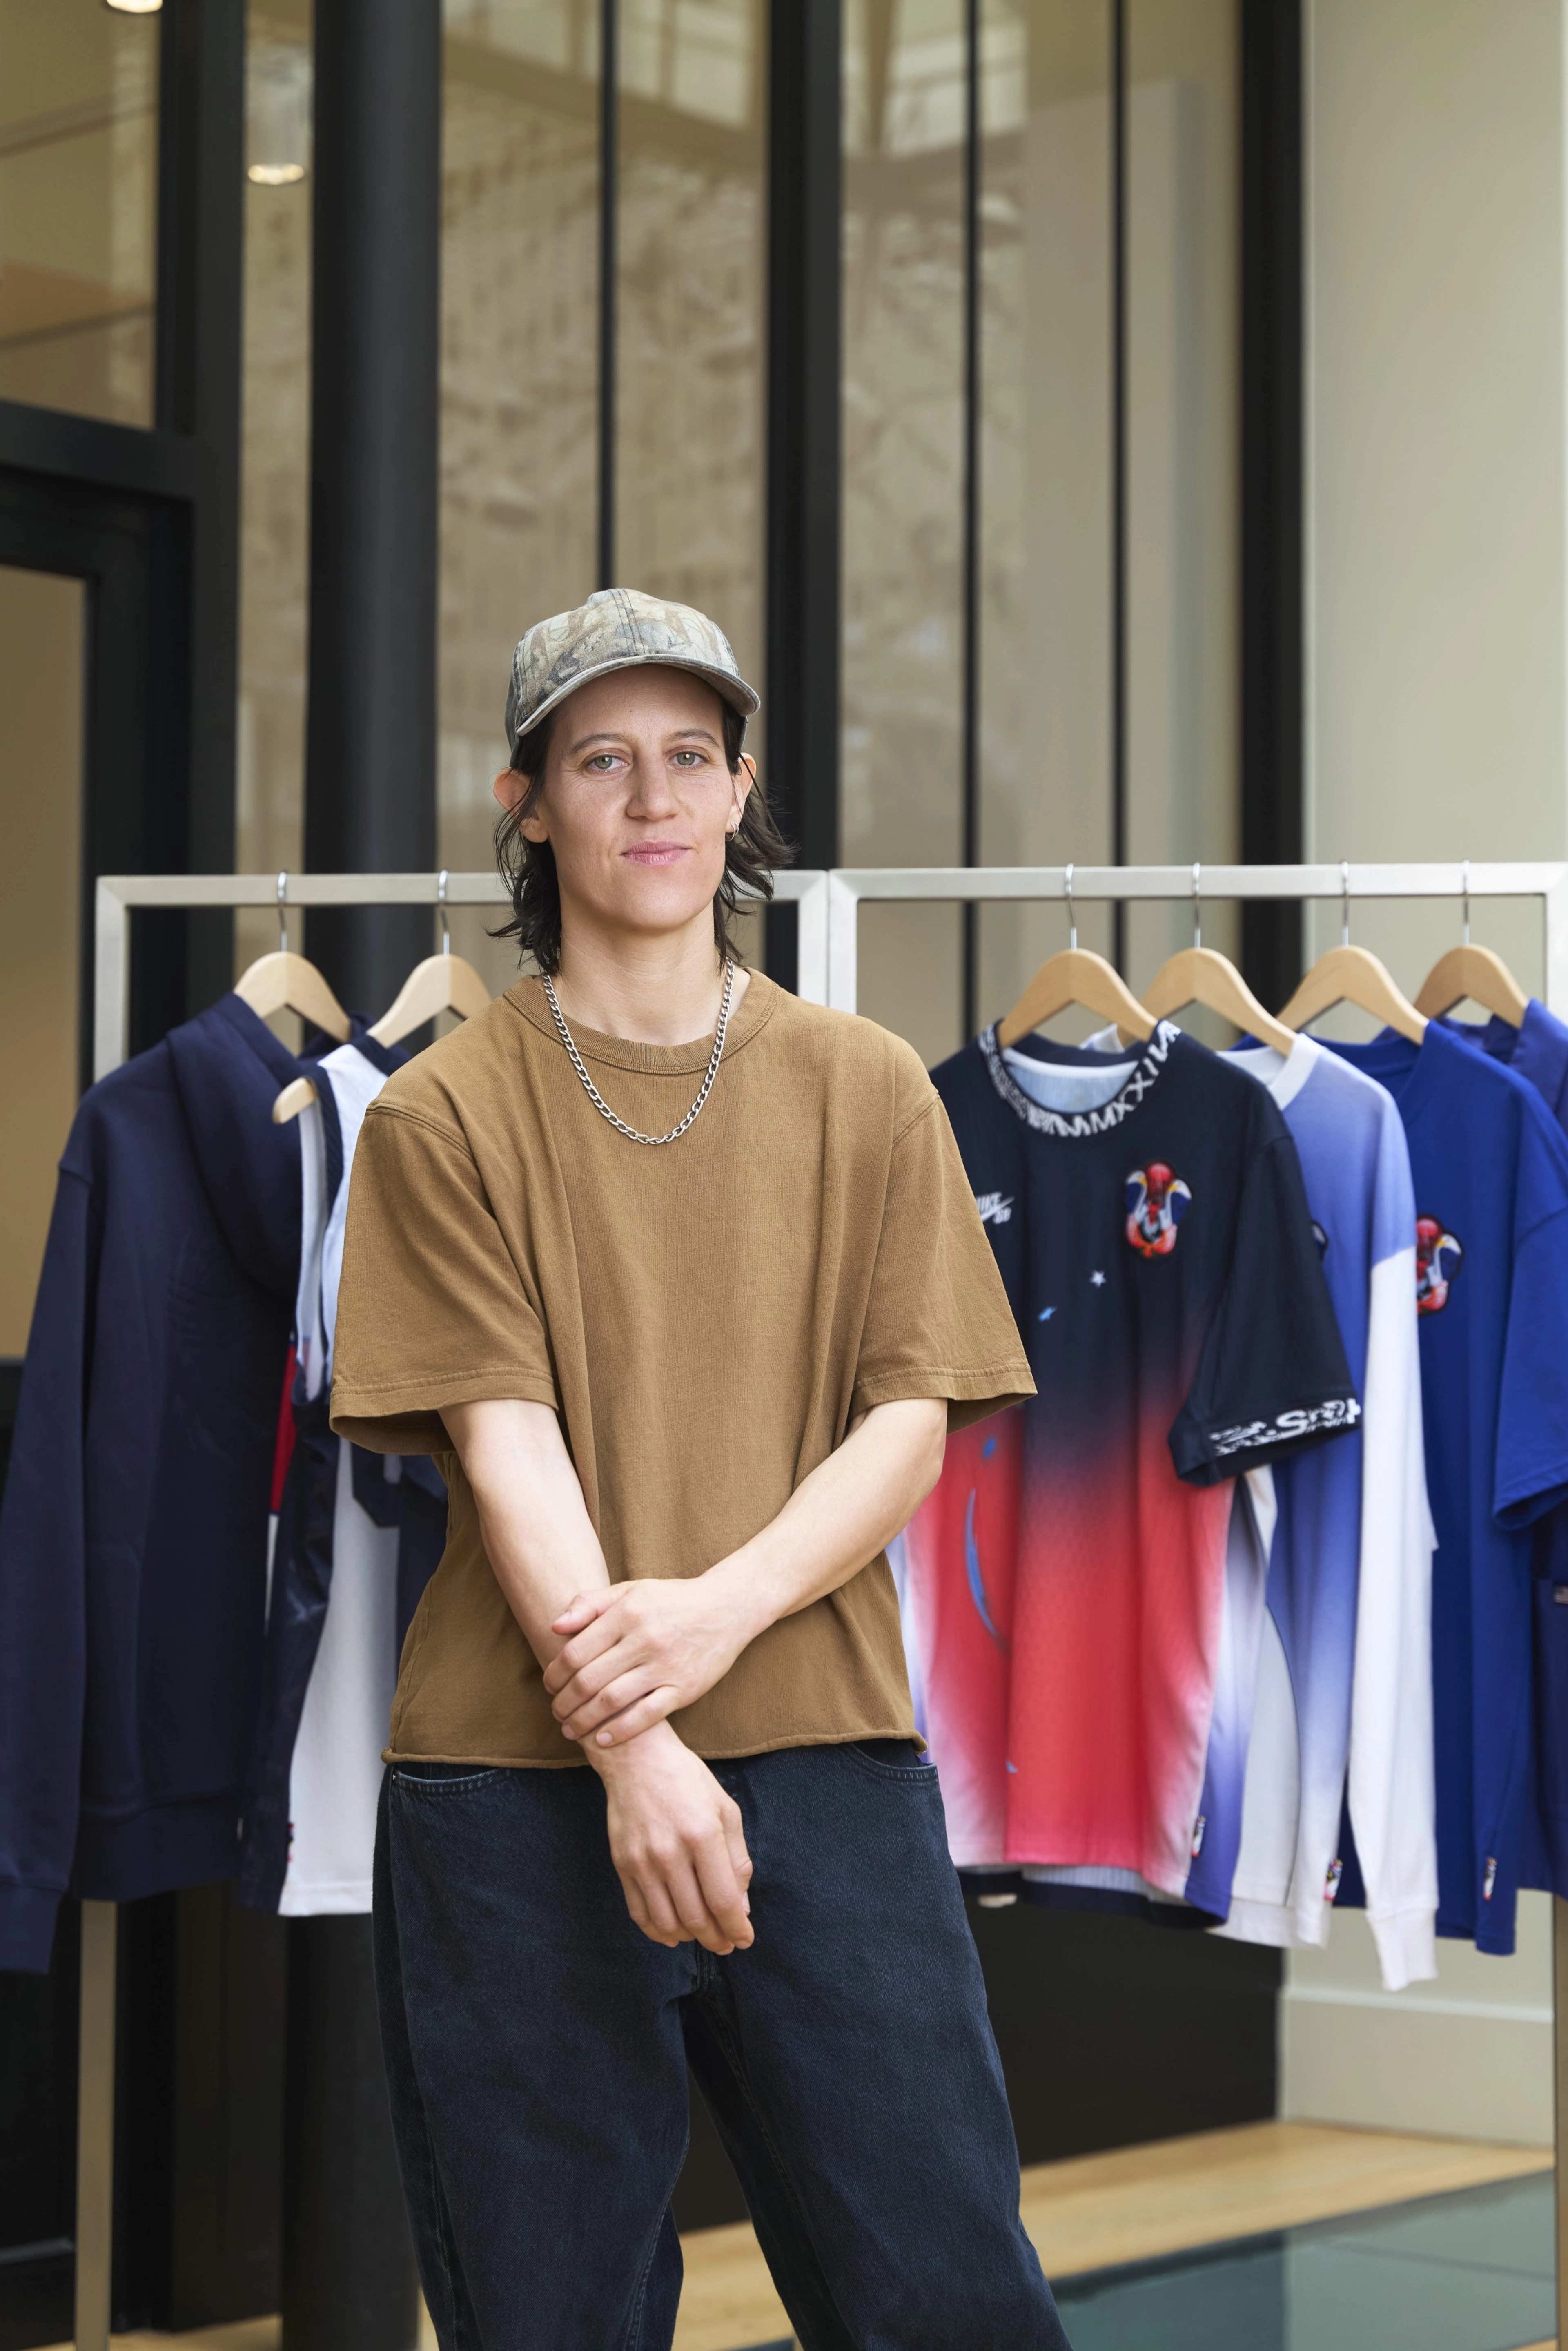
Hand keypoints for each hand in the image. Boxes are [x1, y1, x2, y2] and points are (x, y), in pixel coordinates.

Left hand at [545, 1573, 755, 1747]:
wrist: (727, 1607)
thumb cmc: (671, 1600)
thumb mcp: (631, 1590)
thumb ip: (591, 1603)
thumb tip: (555, 1627)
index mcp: (627, 1612)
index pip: (575, 1651)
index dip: (554, 1674)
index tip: (549, 1686)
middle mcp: (644, 1638)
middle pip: (588, 1680)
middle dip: (564, 1702)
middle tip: (556, 1712)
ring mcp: (666, 1665)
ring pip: (612, 1701)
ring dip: (584, 1721)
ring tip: (571, 1729)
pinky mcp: (685, 1688)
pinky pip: (647, 1716)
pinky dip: (621, 1731)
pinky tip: (603, 1739)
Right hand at [590, 1723, 753, 1953]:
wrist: (636, 1759)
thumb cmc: (688, 1780)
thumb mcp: (725, 1809)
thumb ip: (737, 1859)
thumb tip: (741, 1907)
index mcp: (702, 1835)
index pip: (723, 1900)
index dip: (737, 1928)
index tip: (745, 1940)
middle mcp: (670, 1852)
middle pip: (696, 1917)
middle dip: (716, 1939)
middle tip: (727, 1944)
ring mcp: (642, 1861)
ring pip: (667, 1922)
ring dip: (689, 1938)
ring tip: (703, 1936)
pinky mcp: (621, 1864)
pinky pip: (640, 1912)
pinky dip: (658, 1931)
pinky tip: (673, 1933)